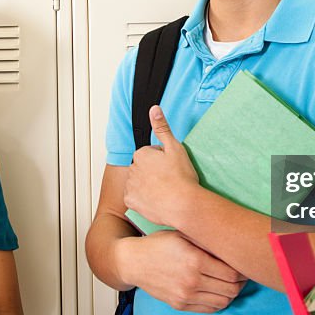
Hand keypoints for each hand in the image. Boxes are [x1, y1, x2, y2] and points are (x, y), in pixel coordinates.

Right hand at [117, 230, 246, 312]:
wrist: (134, 262)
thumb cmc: (159, 243)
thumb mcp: (183, 233)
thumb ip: (207, 240)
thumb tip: (232, 245)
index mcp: (195, 261)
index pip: (232, 273)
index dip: (243, 270)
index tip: (243, 263)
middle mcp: (192, 281)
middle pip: (231, 289)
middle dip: (241, 282)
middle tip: (242, 274)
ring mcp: (185, 296)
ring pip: (223, 301)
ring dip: (232, 293)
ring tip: (231, 283)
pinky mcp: (180, 305)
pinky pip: (210, 309)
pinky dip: (219, 302)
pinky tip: (218, 291)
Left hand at [124, 105, 199, 227]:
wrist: (183, 204)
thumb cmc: (181, 177)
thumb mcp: (175, 147)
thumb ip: (162, 127)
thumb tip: (154, 109)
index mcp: (141, 154)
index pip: (150, 154)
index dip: (163, 160)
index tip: (172, 168)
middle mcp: (132, 169)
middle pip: (143, 169)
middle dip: (153, 172)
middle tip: (169, 179)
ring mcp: (130, 186)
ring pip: (139, 183)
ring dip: (148, 186)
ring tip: (165, 191)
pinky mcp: (131, 202)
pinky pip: (135, 199)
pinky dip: (143, 200)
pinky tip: (156, 200)